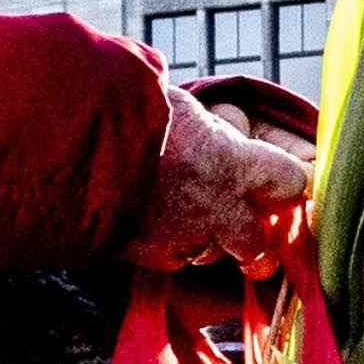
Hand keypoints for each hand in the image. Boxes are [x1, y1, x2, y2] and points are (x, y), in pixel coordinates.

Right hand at [131, 92, 314, 271]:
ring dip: (202, 241)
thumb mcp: (176, 105)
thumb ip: (202, 122)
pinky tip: (149, 223)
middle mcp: (216, 209)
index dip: (285, 182)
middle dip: (251, 240)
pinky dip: (166, 246)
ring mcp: (182, 238)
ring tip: (181, 215)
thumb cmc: (126, 118)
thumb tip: (204, 118)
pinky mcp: (149, 255)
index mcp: (232, 164)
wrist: (72, 152)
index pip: (291, 183)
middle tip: (244, 230)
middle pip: (256, 246)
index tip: (280, 180)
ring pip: (209, 254)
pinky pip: (170, 258)